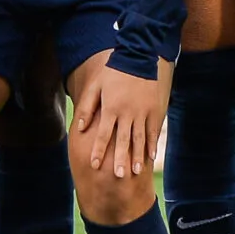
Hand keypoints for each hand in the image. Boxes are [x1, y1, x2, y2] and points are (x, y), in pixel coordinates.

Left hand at [76, 61, 167, 180]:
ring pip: (140, 138)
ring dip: (137, 156)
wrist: (138, 56)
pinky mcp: (154, 109)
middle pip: (123, 140)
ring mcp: (143, 112)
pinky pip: (153, 130)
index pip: (103, 134)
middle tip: (118, 177)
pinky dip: (152, 144)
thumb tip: (79, 128)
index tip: (95, 165)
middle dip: (120, 159)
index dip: (99, 150)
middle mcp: (127, 112)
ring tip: (135, 171)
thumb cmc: (113, 72)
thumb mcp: (95, 86)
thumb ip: (87, 107)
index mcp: (111, 108)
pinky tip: (150, 157)